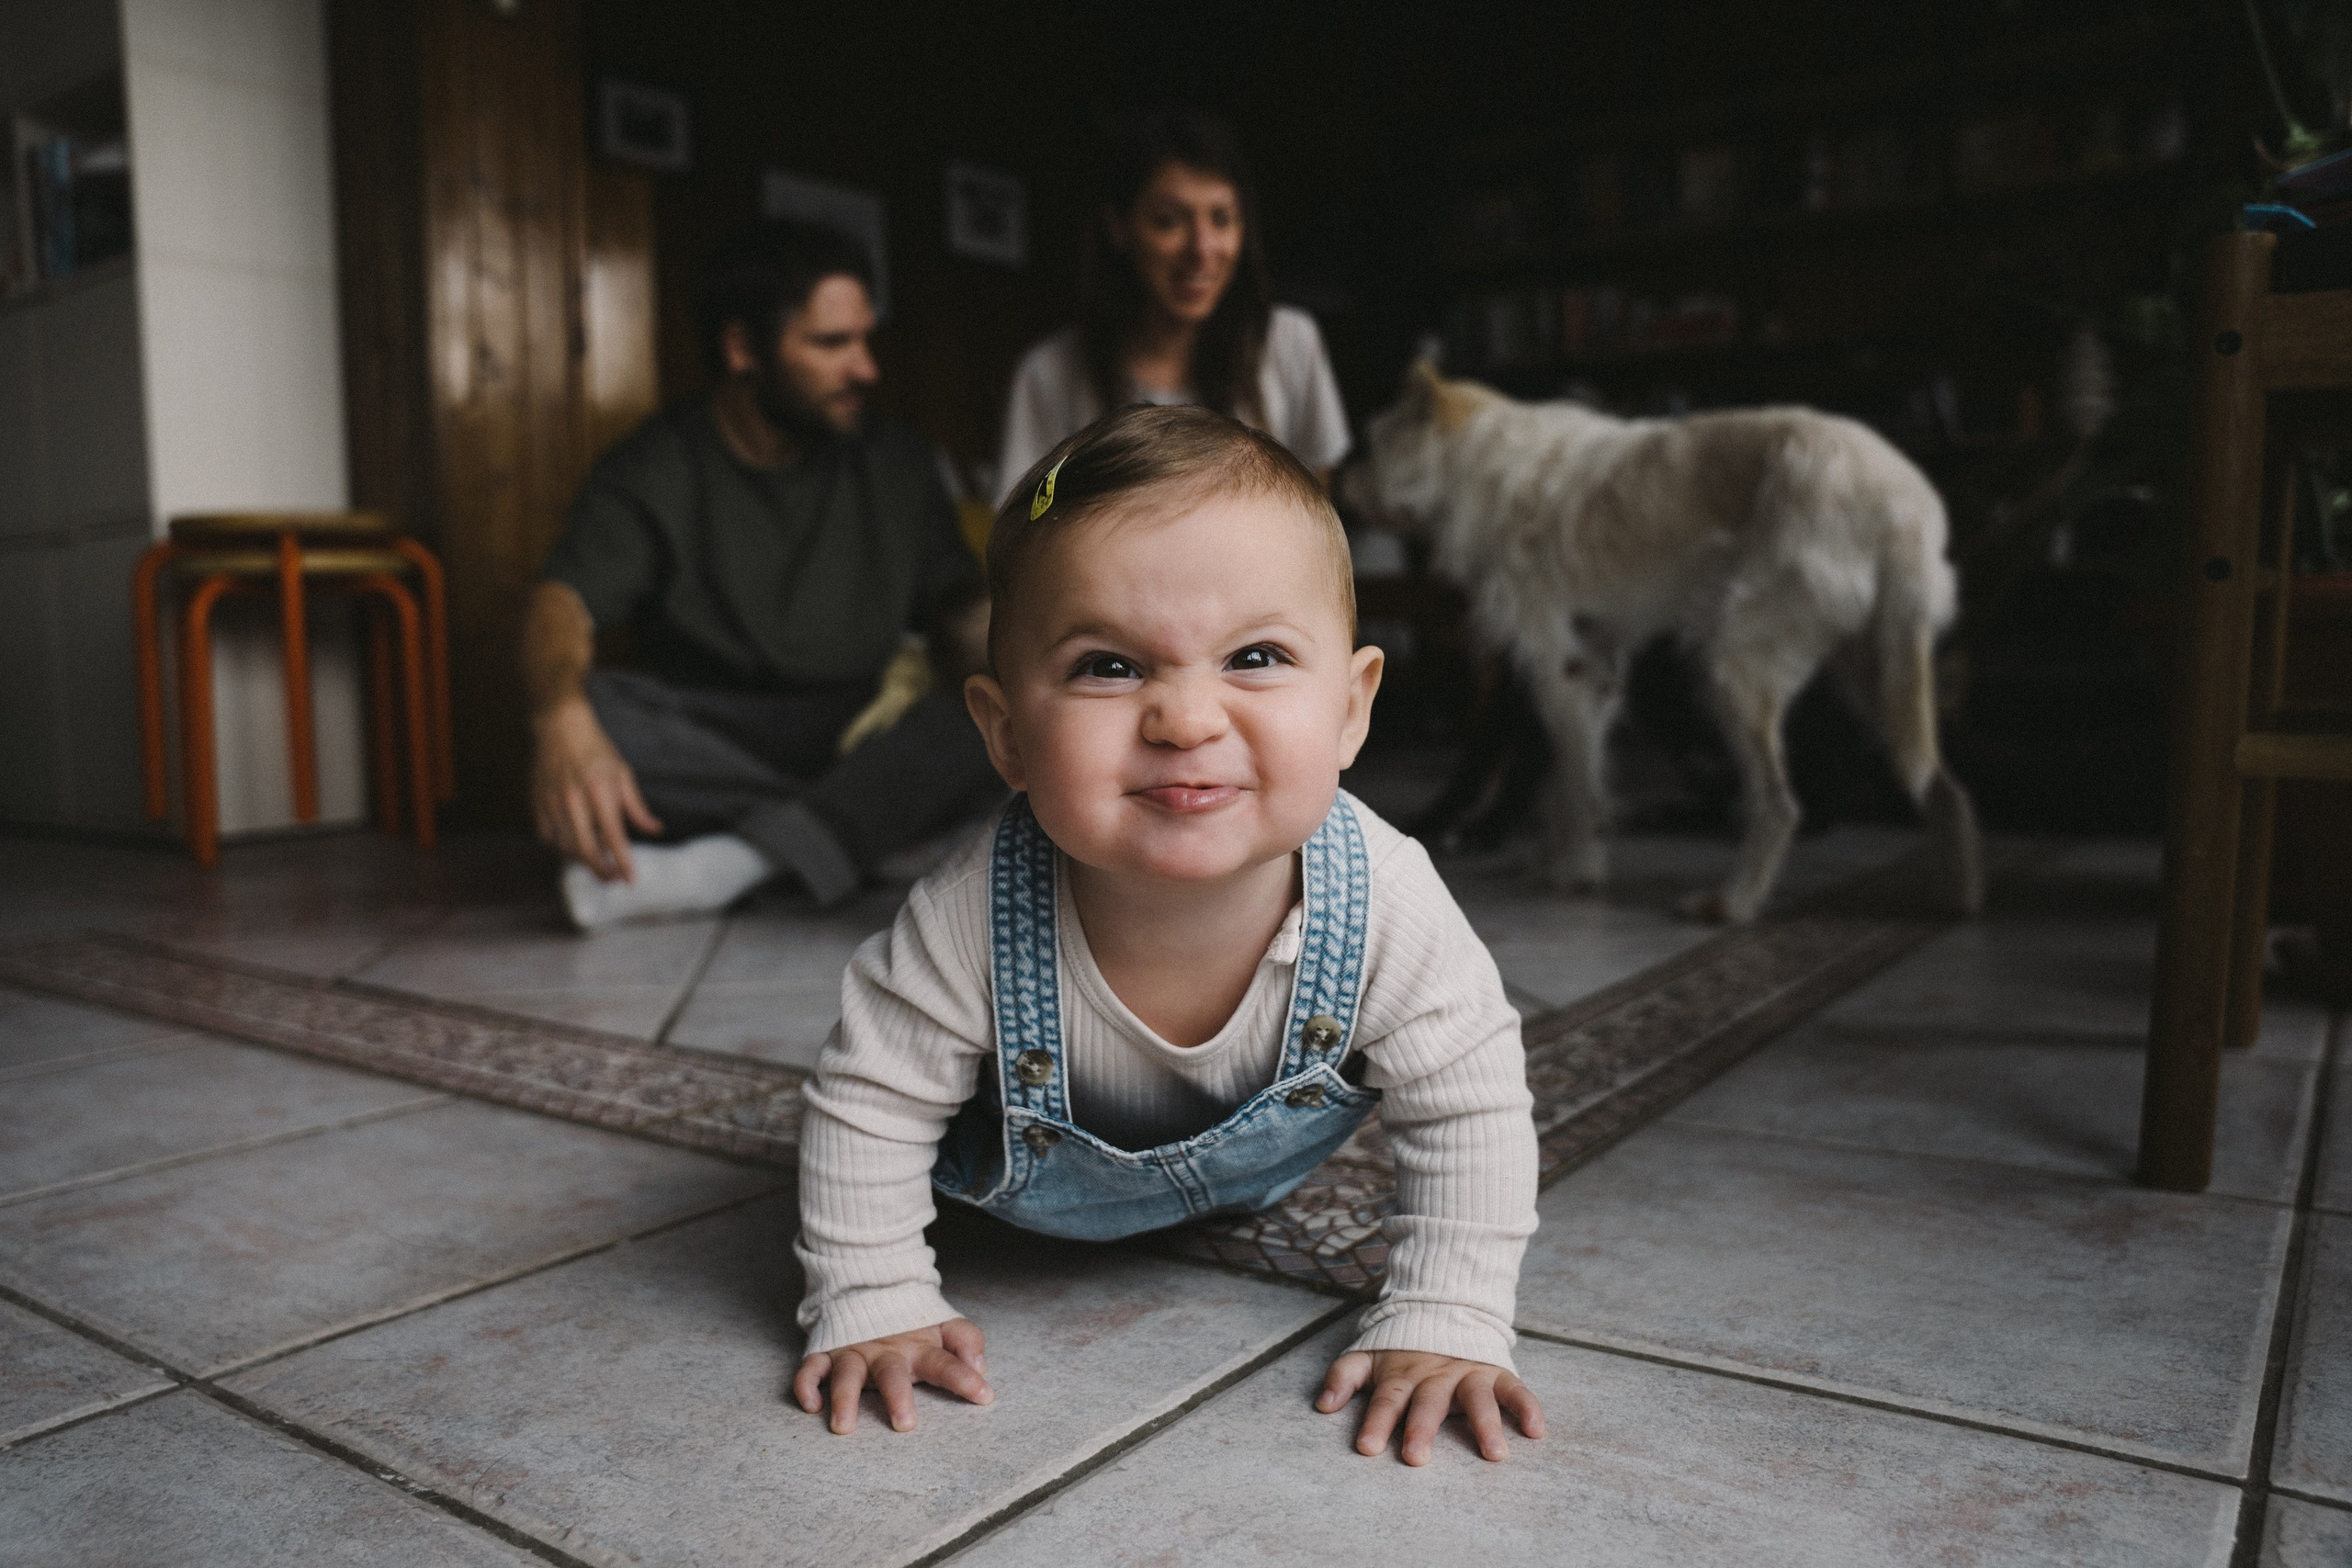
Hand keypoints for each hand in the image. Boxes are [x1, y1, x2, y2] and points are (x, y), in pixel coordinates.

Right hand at [529, 697, 659, 880]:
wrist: (559, 727)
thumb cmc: (596, 750)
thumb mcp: (623, 774)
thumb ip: (637, 807)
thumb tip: (656, 830)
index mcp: (600, 792)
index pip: (614, 837)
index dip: (623, 862)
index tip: (631, 880)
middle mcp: (574, 800)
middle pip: (586, 850)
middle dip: (601, 871)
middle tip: (613, 880)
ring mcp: (552, 803)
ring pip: (565, 847)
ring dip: (582, 860)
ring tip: (598, 862)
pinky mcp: (537, 803)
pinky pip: (547, 836)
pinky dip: (560, 847)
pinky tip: (573, 845)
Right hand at [793, 1318, 991, 1433]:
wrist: (868, 1285)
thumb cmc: (910, 1322)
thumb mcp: (943, 1325)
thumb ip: (967, 1341)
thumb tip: (981, 1367)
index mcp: (918, 1348)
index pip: (945, 1362)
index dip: (964, 1378)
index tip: (984, 1395)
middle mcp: (885, 1351)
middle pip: (892, 1373)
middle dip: (897, 1396)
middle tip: (905, 1424)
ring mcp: (853, 1352)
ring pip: (846, 1374)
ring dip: (844, 1398)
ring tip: (844, 1425)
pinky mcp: (826, 1352)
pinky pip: (810, 1369)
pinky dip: (806, 1386)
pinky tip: (811, 1406)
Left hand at [1317, 1349, 1543, 1464]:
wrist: (1445, 1307)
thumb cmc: (1403, 1348)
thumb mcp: (1369, 1355)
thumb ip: (1345, 1376)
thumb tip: (1321, 1405)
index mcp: (1403, 1375)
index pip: (1386, 1400)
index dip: (1376, 1422)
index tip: (1367, 1448)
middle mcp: (1436, 1375)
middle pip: (1428, 1402)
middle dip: (1422, 1429)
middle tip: (1417, 1458)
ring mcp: (1468, 1373)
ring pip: (1477, 1398)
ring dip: (1486, 1424)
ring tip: (1493, 1454)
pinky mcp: (1496, 1372)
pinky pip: (1515, 1389)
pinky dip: (1527, 1406)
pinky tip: (1536, 1430)